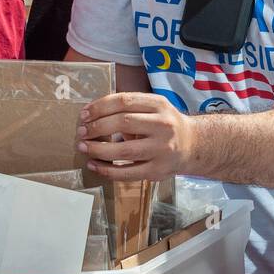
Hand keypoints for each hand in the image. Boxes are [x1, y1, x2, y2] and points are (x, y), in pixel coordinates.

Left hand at [78, 92, 195, 180]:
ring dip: (98, 149)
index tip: (84, 114)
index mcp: (159, 104)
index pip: (123, 101)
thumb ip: (129, 107)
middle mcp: (163, 125)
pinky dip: (107, 170)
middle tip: (81, 132)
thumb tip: (91, 113)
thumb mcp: (154, 107)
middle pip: (123, 123)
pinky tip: (94, 165)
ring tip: (83, 147)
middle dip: (96, 127)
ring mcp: (162, 149)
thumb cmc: (164, 124)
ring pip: (123, 150)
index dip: (100, 107)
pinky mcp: (158, 171)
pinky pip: (127, 172)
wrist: (192, 145)